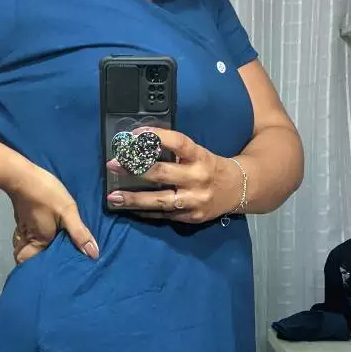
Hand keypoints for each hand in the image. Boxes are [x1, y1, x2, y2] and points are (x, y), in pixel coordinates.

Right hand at [7, 161, 98, 263]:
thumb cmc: (46, 194)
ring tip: (51, 251)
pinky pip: (26, 235)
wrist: (22, 175)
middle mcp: (29, 238)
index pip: (29, 263)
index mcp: (40, 241)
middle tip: (54, 263)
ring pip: (25, 246)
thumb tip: (93, 255)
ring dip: (34, 250)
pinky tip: (45, 234)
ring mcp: (23, 228)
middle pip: (26, 257)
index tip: (51, 272)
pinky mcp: (22, 219)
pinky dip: (32, 239)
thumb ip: (79, 233)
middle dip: (35, 262)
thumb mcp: (68, 211)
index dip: (35, 270)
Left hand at [106, 129, 241, 223]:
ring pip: (160, 200)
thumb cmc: (210, 167)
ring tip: (113, 197)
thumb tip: (139, 145)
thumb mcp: (198, 154)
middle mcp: (198, 178)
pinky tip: (129, 209)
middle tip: (112, 164)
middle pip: (162, 173)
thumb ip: (175, 152)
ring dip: (134, 198)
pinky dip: (145, 212)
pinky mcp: (192, 217)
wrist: (238, 189)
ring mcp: (195, 200)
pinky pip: (164, 215)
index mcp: (200, 157)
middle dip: (134, 169)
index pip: (178, 142)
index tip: (134, 134)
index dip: (156, 137)